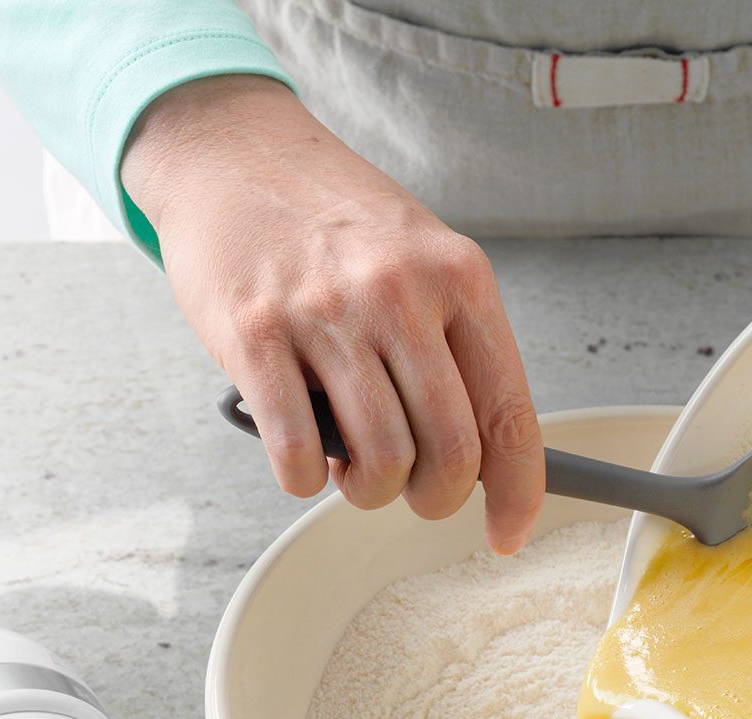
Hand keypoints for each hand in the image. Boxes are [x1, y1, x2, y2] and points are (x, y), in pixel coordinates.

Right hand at [122, 75, 542, 552]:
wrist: (233, 151)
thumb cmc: (334, 216)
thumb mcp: (423, 256)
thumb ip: (455, 344)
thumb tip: (483, 453)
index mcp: (459, 278)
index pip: (509, 413)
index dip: (518, 491)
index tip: (508, 533)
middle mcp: (400, 294)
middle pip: (450, 452)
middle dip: (435, 498)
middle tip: (415, 493)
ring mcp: (326, 314)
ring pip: (379, 461)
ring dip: (368, 489)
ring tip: (354, 466)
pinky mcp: (256, 336)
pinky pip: (298, 451)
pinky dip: (304, 476)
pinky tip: (303, 454)